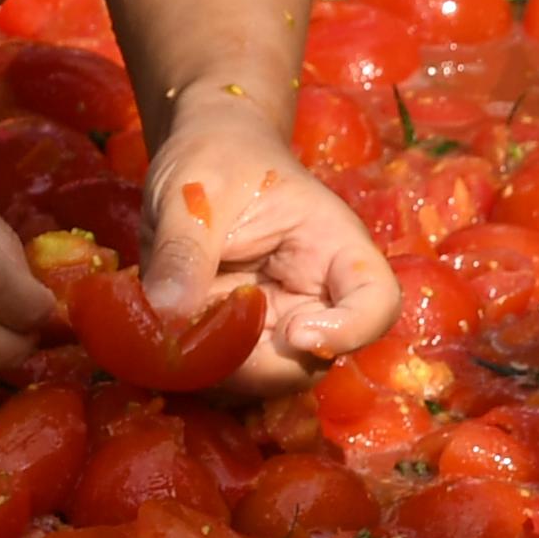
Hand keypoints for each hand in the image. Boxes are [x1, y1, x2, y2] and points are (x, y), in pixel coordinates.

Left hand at [138, 104, 396, 394]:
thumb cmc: (215, 158)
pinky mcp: (239, 342)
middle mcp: (318, 297)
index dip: (349, 332)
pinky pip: (227, 378)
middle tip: (197, 340)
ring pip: (268, 379)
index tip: (295, 332)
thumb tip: (166, 313)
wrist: (200, 158)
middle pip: (316, 361)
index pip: (377, 302)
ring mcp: (278, 325)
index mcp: (335, 247)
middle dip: (259, 365)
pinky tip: (161, 335)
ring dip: (218, 372)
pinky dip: (193, 370)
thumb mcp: (197, 192)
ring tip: (169, 329)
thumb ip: (185, 249)